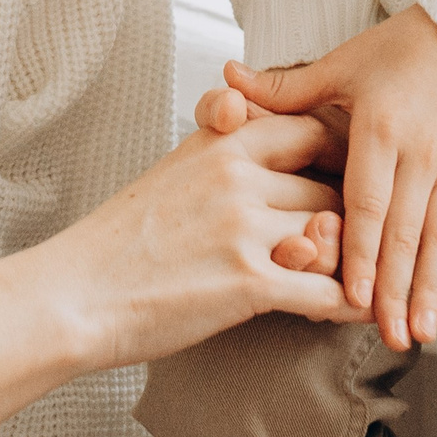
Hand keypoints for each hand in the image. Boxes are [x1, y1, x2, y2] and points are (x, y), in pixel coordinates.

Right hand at [50, 110, 369, 367]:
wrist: (76, 294)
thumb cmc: (121, 241)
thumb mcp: (174, 170)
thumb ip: (223, 147)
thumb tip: (254, 123)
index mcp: (220, 144)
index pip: (308, 127)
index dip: (337, 155)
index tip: (346, 177)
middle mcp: (238, 176)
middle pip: (331, 187)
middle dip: (342, 220)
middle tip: (347, 245)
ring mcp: (245, 228)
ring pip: (334, 238)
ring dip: (344, 265)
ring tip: (345, 282)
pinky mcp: (249, 283)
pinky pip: (328, 292)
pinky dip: (350, 306)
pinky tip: (360, 312)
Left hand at [224, 5, 436, 347]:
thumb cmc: (395, 51)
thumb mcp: (339, 64)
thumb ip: (286, 87)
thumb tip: (228, 76)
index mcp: (381, 129)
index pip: (369, 201)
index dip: (362, 252)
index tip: (354, 296)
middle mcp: (421, 152)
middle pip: (406, 231)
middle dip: (396, 289)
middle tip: (387, 336)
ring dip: (434, 289)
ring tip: (422, 333)